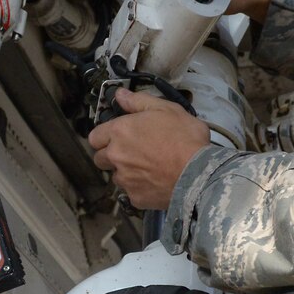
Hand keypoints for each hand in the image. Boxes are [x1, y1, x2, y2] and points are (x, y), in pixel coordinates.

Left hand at [86, 88, 212, 210]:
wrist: (198, 173)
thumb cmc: (184, 138)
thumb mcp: (166, 109)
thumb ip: (139, 101)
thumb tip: (120, 95)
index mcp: (120, 132)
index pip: (94, 137)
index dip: (104, 137)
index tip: (116, 137)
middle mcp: (116, 156)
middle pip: (100, 158)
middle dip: (112, 155)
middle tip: (133, 152)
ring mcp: (124, 179)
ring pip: (116, 176)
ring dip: (126, 172)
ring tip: (148, 168)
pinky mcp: (134, 197)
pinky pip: (131, 192)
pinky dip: (140, 188)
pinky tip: (155, 181)